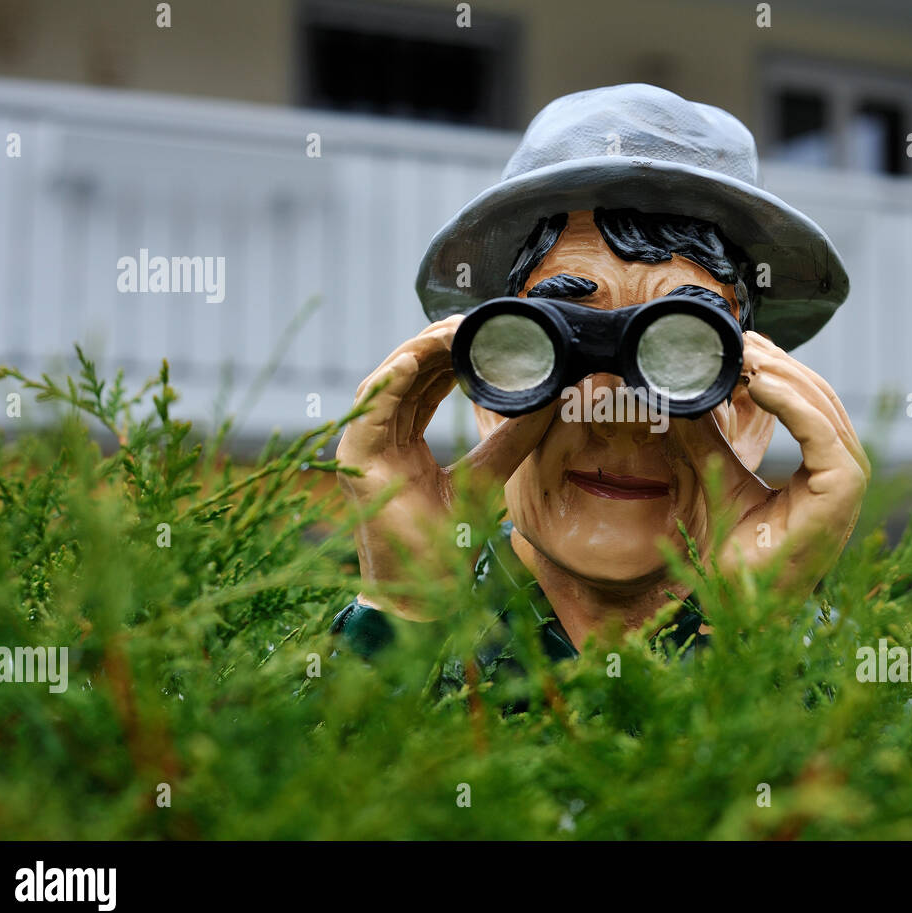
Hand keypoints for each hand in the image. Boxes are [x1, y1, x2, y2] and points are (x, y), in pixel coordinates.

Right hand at [336, 316, 556, 618]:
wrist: (423, 593)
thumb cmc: (447, 541)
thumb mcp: (489, 477)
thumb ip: (514, 438)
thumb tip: (555, 399)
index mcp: (405, 439)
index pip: (428, 382)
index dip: (452, 352)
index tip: (484, 329)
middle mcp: (381, 436)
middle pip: (407, 374)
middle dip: (438, 342)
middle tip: (474, 320)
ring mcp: (364, 444)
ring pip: (388, 380)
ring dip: (420, 351)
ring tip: (452, 330)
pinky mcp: (356, 457)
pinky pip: (371, 408)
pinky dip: (392, 380)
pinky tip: (418, 359)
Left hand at [669, 331, 868, 594]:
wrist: (738, 607)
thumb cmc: (735, 557)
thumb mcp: (715, 481)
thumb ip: (707, 439)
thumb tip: (681, 396)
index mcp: (821, 468)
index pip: (808, 402)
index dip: (777, 370)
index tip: (740, 347)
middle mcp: (841, 472)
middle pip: (818, 397)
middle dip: (778, 363)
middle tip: (738, 341)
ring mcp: (846, 483)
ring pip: (822, 408)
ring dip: (782, 375)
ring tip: (743, 357)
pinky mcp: (841, 494)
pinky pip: (822, 435)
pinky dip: (793, 405)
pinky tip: (759, 384)